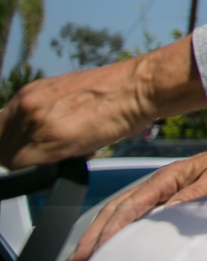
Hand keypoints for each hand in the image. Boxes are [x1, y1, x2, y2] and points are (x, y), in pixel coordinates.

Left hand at [0, 39, 203, 168]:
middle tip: (46, 161)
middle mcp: (27, 104)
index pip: (0, 130)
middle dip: (20, 157)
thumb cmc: (115, 92)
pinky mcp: (51, 138)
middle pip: (2, 146)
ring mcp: (36, 120)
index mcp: (30, 93)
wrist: (139, 87)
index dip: (11, 146)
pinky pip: (28, 167)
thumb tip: (40, 137)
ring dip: (34, 164)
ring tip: (64, 157)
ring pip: (12, 158)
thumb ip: (46, 114)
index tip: (28, 153)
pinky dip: (42, 173)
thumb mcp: (69, 97)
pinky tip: (68, 161)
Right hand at [68, 146, 206, 260]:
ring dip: (102, 231)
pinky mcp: (170, 195)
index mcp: (170, 176)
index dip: (113, 227)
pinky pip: (137, 211)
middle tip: (76, 258)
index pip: (133, 204)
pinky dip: (119, 226)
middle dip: (96, 232)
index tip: (97, 248)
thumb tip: (162, 212)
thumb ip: (193, 196)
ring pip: (124, 210)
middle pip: (119, 207)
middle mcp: (162, 182)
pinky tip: (111, 239)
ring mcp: (164, 188)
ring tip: (84, 253)